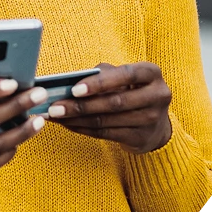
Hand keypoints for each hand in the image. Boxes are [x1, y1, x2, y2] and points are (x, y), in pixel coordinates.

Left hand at [45, 62, 171, 153]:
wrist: (156, 123)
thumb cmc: (130, 89)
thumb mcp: (122, 76)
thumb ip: (102, 74)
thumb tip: (69, 82)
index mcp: (152, 73)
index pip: (126, 75)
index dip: (99, 82)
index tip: (74, 89)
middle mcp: (157, 96)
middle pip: (114, 103)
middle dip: (80, 106)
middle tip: (54, 107)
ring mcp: (152, 120)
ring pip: (106, 121)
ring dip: (76, 119)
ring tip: (54, 115)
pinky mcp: (141, 138)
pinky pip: (105, 134)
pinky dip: (83, 129)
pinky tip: (67, 124)